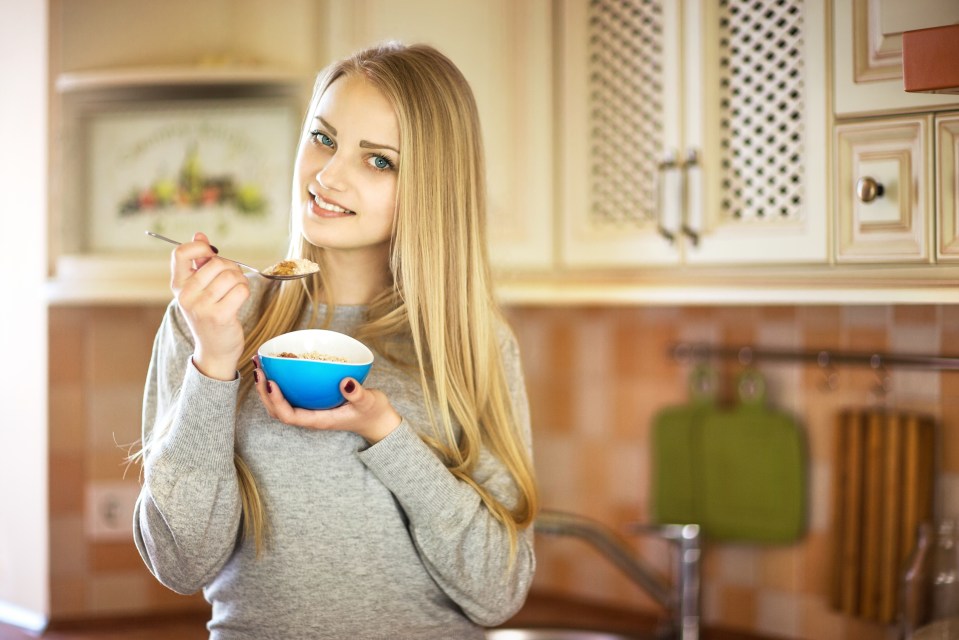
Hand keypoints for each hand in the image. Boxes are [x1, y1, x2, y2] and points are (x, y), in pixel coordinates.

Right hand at [171, 232, 249, 380]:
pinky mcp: (219, 316)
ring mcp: (201, 307)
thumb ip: (198, 262)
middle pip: (216, 262)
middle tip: (232, 280)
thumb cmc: (209, 315)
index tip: (212, 255)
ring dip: (240, 280)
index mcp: (178, 285)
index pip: (181, 253)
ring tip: (237, 290)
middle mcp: (186, 295)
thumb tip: (199, 234)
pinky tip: (240, 300)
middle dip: (231, 267)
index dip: (201, 248)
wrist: (214, 350)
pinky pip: (241, 290)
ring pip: (231, 275)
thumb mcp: (198, 289)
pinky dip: (245, 291)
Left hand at [252, 357, 401, 443]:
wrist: (377, 420)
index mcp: (318, 421)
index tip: (270, 382)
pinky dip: (279, 383)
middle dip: (263, 391)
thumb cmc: (372, 412)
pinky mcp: (312, 403)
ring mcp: (310, 411)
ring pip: (279, 404)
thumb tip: (345, 381)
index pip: (289, 415)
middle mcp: (310, 417)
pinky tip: (278, 366)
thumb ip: (357, 394)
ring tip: (261, 365)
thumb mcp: (369, 402)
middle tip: (259, 368)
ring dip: (266, 387)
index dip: (276, 400)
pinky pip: (290, 396)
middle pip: (277, 411)